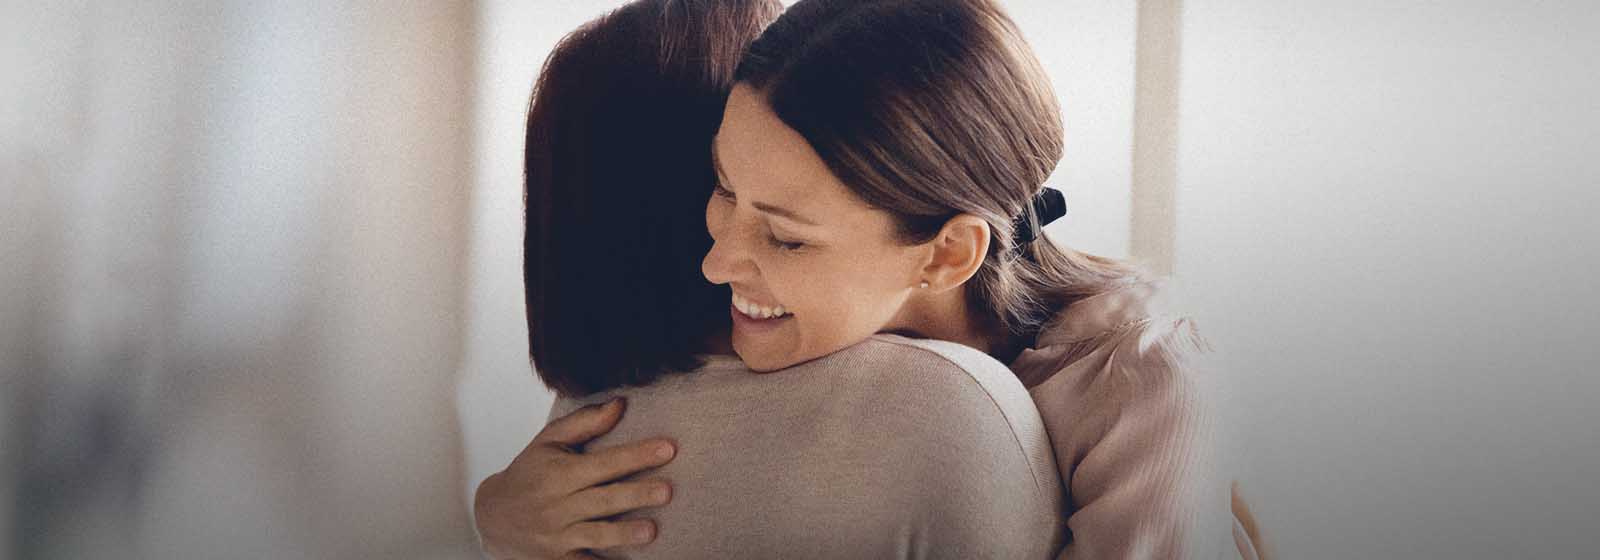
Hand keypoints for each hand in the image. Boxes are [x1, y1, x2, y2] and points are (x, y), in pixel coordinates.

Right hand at [474, 398, 677, 558]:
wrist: (491, 518)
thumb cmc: (528, 473)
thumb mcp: (547, 442)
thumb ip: (585, 422)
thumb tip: (621, 403)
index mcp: (559, 473)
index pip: (604, 463)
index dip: (636, 456)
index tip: (668, 448)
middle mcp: (558, 505)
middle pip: (602, 500)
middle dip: (635, 494)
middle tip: (668, 490)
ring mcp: (558, 535)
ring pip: (594, 534)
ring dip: (623, 533)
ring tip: (651, 531)